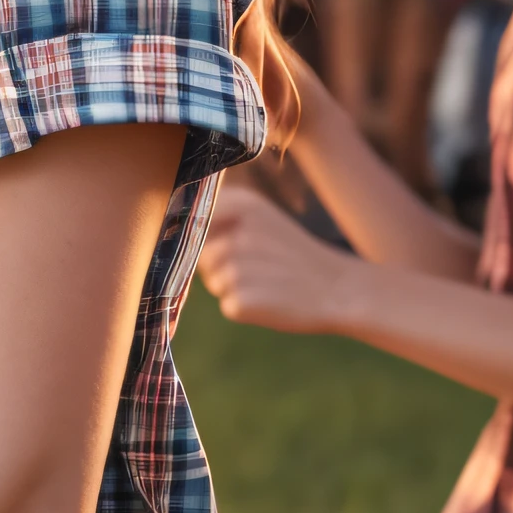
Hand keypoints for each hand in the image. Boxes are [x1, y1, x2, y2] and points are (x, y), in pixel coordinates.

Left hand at [197, 184, 367, 335]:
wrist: (342, 288)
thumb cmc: (294, 255)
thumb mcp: (261, 219)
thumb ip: (219, 219)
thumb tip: (170, 232)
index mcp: (241, 203)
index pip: (192, 218)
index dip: (201, 236)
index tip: (224, 244)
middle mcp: (236, 232)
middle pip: (201, 255)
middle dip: (221, 266)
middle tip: (261, 268)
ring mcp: (238, 268)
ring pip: (214, 282)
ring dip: (235, 288)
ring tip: (270, 283)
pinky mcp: (243, 301)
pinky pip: (228, 306)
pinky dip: (246, 309)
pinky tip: (273, 301)